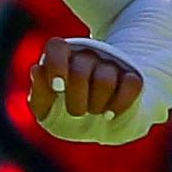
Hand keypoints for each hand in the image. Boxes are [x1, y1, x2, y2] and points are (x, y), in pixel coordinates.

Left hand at [27, 37, 143, 130]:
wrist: (100, 124)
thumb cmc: (66, 114)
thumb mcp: (47, 111)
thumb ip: (39, 95)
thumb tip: (38, 70)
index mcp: (62, 58)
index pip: (56, 47)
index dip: (56, 66)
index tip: (58, 89)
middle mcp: (86, 55)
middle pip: (80, 71)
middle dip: (76, 101)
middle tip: (77, 112)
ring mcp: (111, 64)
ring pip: (105, 79)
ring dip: (97, 104)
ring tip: (94, 112)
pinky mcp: (133, 76)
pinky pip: (132, 83)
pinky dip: (120, 103)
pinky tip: (110, 115)